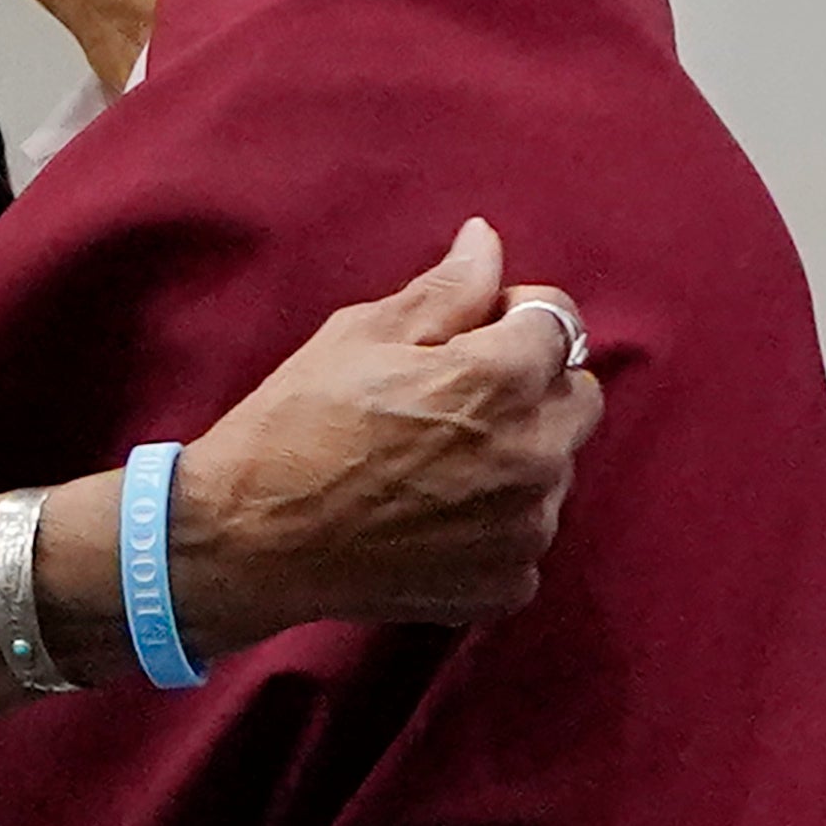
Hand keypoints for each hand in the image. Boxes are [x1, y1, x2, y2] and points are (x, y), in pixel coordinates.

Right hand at [172, 217, 602, 649]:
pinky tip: (432, 518)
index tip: (465, 334)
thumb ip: (444, 289)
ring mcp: (525, 527)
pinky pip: (526, 535)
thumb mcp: (359, 335)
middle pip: (576, 397)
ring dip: (516, 457)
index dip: (511, 316)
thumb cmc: (294, 429)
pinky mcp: (507, 583)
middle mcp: (532, 454)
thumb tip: (486, 243)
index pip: (558, 320)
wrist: (249, 543)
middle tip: (452, 401)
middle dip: (530, 387)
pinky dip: (494, 525)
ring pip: (555, 469)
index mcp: (500, 379)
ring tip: (434, 466)